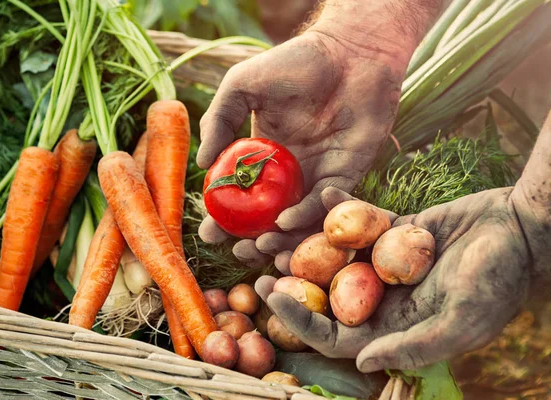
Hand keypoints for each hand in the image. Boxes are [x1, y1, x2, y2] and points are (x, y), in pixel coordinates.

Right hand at [197, 28, 406, 268]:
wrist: (350, 51)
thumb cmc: (295, 62)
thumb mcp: (241, 86)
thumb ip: (218, 121)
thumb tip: (201, 165)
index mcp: (263, 156)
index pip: (241, 195)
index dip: (224, 217)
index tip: (209, 233)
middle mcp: (289, 172)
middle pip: (268, 217)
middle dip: (251, 239)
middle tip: (236, 249)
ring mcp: (317, 175)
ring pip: (297, 219)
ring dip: (279, 238)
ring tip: (259, 247)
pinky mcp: (346, 175)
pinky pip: (324, 203)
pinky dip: (306, 217)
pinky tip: (285, 222)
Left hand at [261, 186, 545, 371]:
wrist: (521, 230)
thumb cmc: (498, 279)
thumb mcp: (462, 318)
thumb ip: (414, 344)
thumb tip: (361, 362)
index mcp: (394, 326)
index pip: (336, 332)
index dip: (301, 319)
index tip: (272, 295)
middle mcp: (384, 297)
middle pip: (326, 292)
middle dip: (291, 278)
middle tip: (258, 258)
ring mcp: (386, 262)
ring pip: (335, 255)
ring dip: (305, 241)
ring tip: (274, 225)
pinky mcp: (394, 231)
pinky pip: (360, 221)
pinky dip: (340, 208)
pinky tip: (318, 195)